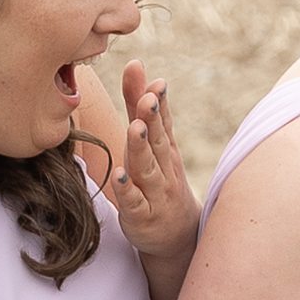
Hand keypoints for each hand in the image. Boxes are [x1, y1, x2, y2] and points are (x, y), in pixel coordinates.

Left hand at [99, 64, 198, 267]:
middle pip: (158, 142)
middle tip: (147, 98)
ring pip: (148, 170)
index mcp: (165, 150)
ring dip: (141, 149)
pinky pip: (135, 204)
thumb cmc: (160, 180)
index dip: (160, 103)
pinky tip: (121, 177)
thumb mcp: (151, 143)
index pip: (163, 123)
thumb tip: (135, 63)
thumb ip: (137, 104)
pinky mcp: (142, 217)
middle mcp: (164, 169)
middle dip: (153, 119)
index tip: (156, 83)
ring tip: (134, 129)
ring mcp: (155, 194)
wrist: (178, 236)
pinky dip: (128, 191)